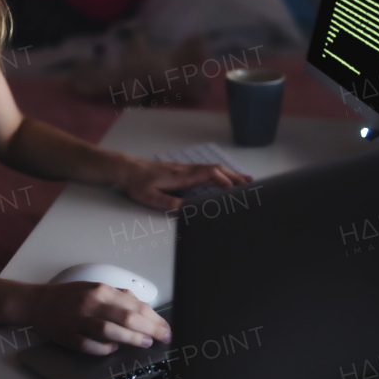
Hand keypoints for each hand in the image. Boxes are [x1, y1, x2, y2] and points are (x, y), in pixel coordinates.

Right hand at [27, 282, 171, 354]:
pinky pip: (89, 344)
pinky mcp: (68, 335)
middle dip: (149, 329)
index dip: (153, 317)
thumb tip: (141, 307)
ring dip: (131, 338)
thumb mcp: (94, 287)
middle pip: (127, 316)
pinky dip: (103, 348)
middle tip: (162, 338)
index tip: (165, 327)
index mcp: (100, 290)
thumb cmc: (68, 296)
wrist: (37, 302)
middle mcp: (91, 302)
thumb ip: (117, 296)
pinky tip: (112, 350)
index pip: (135, 304)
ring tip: (144, 343)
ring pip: (110, 330)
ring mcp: (78, 319)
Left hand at [119, 158, 252, 210]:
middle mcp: (186, 170)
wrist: (126, 168)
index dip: (224, 180)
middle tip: (252, 185)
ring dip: (230, 173)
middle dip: (234, 176)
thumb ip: (167, 202)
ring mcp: (185, 169)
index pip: (209, 173)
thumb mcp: (149, 196)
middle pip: (216, 169)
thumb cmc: (137, 183)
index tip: (235, 190)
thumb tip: (186, 209)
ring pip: (213, 168)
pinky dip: (221, 173)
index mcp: (181, 176)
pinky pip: (206, 170)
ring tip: (247, 180)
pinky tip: (225, 177)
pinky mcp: (182, 171)